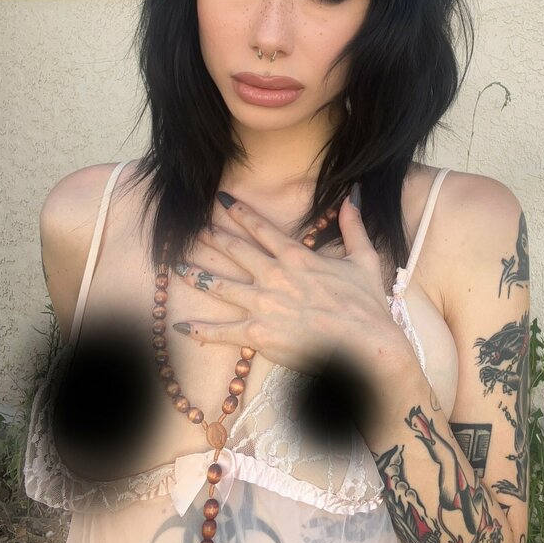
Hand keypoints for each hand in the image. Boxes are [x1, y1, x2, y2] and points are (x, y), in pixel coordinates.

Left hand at [171, 193, 410, 381]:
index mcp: (297, 257)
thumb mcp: (364, 259)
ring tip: (176, 267)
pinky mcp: (258, 335)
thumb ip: (353, 226)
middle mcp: (274, 276)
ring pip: (220, 286)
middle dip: (209, 237)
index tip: (221, 201)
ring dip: (196, 275)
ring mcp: (263, 305)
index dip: (239, 213)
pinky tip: (181, 325)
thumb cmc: (367, 305)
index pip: (260, 229)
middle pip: (233, 251)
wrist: (366, 346)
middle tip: (190, 228)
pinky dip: (200, 329)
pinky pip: (222, 331)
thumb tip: (351, 196)